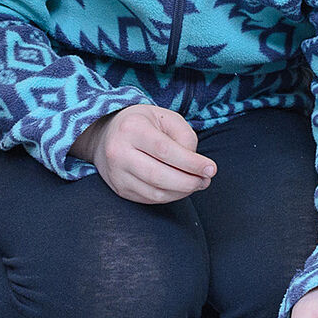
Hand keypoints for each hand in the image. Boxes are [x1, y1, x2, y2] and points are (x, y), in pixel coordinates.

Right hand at [71, 105, 215, 203]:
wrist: (106, 136)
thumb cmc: (143, 124)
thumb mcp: (165, 118)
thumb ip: (184, 136)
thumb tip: (195, 165)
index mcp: (131, 128)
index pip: (165, 151)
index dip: (191, 163)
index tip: (211, 169)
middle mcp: (118, 152)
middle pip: (159, 175)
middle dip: (188, 182)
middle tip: (206, 180)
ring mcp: (116, 173)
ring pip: (155, 192)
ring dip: (181, 192)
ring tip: (197, 184)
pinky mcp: (119, 189)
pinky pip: (149, 199)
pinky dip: (170, 197)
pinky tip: (180, 188)